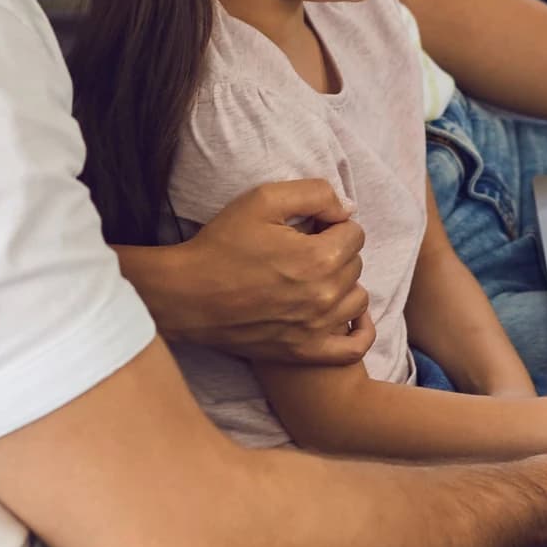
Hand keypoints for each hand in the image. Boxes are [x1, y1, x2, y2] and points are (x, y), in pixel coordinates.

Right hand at [159, 180, 372, 364]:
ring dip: (343, 285)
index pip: (354, 233)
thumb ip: (315, 194)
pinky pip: (354, 347)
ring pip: (357, 299)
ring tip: (313, 279)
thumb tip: (348, 208)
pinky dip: (359, 330)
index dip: (330, 225)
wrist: (187, 296)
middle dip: (335, 251)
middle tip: (301, 251)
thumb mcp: (263, 200)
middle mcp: (325, 296)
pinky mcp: (305, 352)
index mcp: (320, 258)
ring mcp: (317, 329)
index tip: (306, 228)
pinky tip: (345, 315)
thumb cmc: (222, 245)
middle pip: (356, 265)